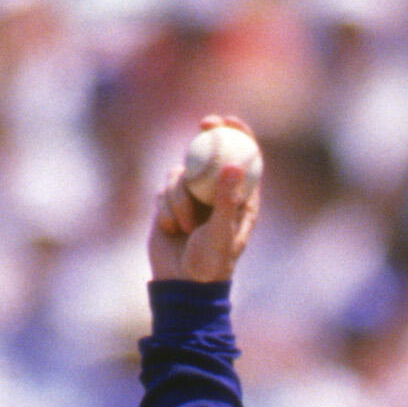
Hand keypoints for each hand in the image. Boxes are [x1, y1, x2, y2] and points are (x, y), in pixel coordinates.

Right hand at [146, 113, 260, 282]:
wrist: (182, 285)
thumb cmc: (211, 264)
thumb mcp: (221, 233)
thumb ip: (227, 201)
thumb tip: (233, 165)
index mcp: (241, 199)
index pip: (244, 157)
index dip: (239, 133)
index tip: (230, 120)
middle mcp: (217, 193)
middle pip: (212, 152)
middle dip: (208, 134)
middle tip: (205, 124)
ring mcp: (192, 197)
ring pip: (182, 173)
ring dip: (179, 197)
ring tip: (184, 226)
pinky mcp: (169, 204)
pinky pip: (163, 190)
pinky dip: (166, 208)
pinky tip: (171, 230)